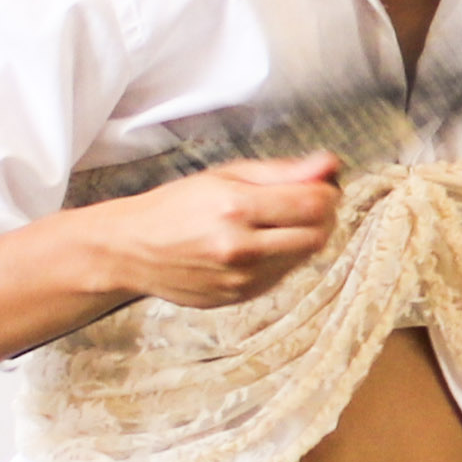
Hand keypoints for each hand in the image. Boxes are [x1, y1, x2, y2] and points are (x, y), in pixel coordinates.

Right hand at [102, 157, 341, 307]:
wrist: (133, 250)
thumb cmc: (175, 207)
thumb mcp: (225, 175)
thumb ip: (281, 172)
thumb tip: (329, 164)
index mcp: (235, 208)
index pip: (312, 204)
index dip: (327, 192)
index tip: (321, 184)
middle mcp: (240, 248)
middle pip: (316, 235)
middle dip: (323, 216)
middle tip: (309, 202)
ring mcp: (241, 278)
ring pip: (303, 257)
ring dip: (305, 236)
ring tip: (281, 221)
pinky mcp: (240, 297)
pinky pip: (282, 275)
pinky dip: (284, 256)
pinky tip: (263, 243)